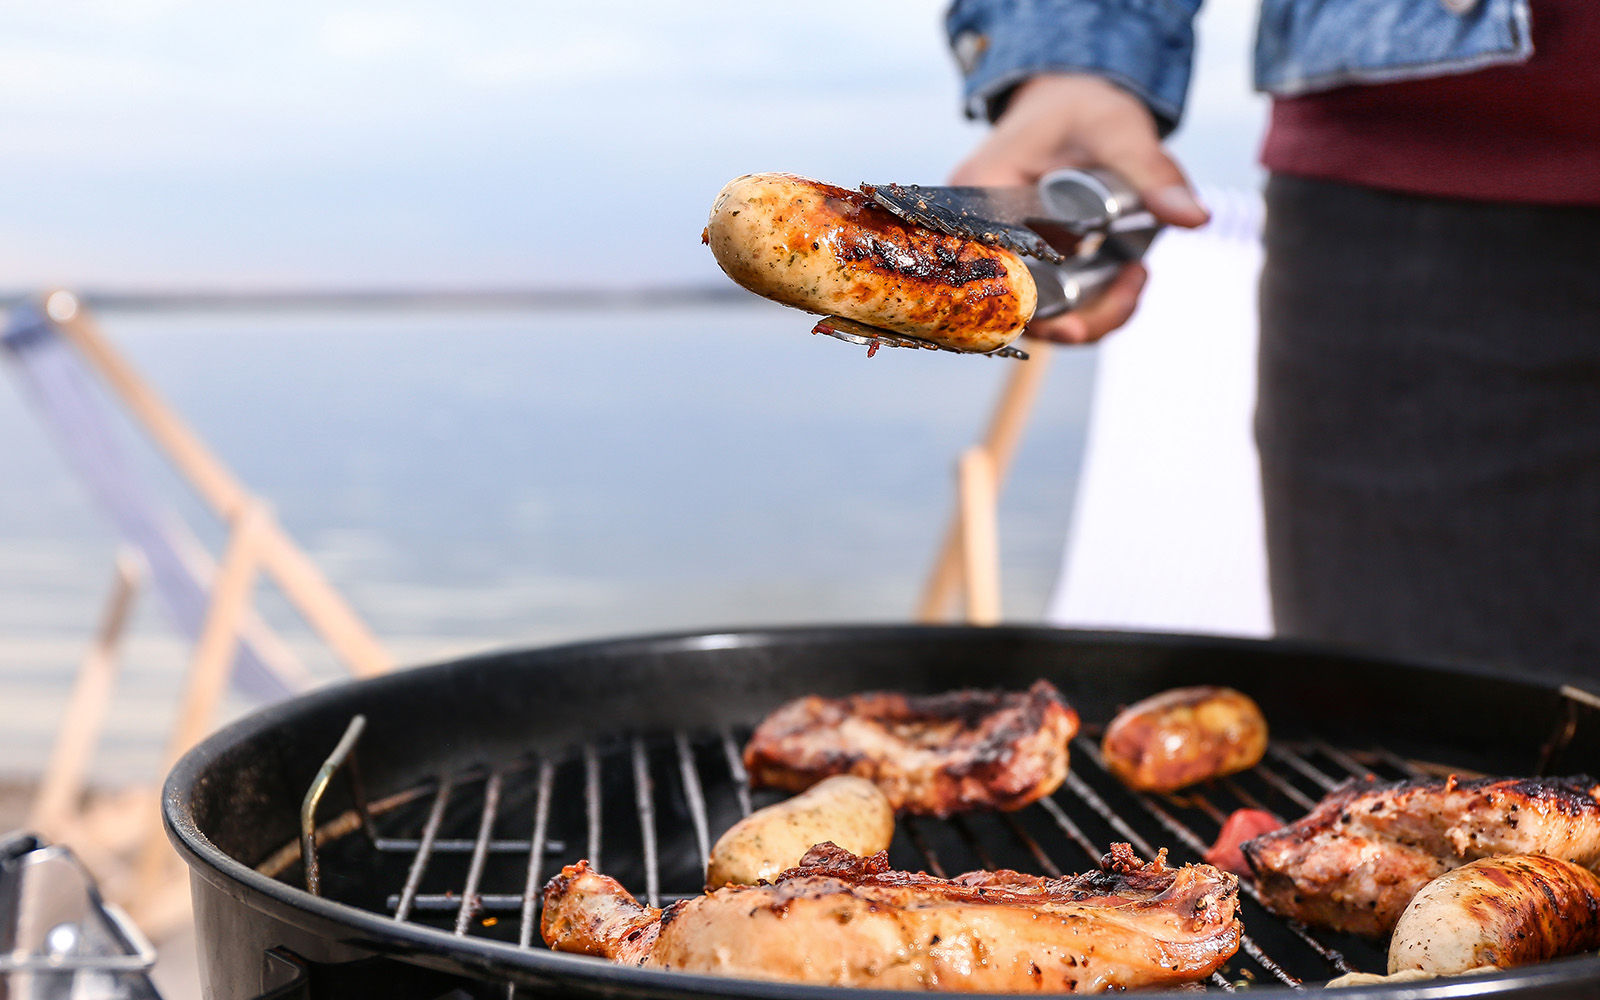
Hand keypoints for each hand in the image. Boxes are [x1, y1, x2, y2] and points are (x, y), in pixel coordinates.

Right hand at [949, 73, 1206, 343]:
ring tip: (1135, 276)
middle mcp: (981, 230)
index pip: (994, 273)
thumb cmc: (1083, 106)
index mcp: (982, 192)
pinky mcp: (1028, 261)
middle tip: (1131, 287)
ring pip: (1038, 313)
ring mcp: (1004, 250)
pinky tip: (1128, 275)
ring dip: (1092, 311)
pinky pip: (1053, 300)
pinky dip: (1092, 302)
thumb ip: (1152, 173)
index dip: (1032, 311)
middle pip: (1014, 307)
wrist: (1069, 96)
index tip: (1075, 328)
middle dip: (1077, 317)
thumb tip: (1194, 219)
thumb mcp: (1120, 131)